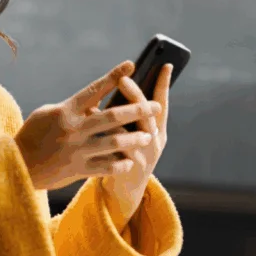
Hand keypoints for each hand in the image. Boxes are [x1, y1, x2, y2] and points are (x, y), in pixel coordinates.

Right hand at [14, 61, 162, 190]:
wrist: (17, 165)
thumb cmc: (32, 135)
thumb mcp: (47, 113)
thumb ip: (72, 108)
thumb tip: (95, 102)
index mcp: (65, 111)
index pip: (95, 89)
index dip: (114, 76)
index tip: (131, 65)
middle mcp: (74, 129)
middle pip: (112, 116)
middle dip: (137, 110)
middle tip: (155, 107)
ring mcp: (77, 150)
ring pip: (114, 142)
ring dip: (135, 138)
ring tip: (149, 135)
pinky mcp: (78, 170)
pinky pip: (106, 167)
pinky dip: (121, 163)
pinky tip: (131, 160)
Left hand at [98, 64, 172, 229]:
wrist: (125, 192)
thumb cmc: (128, 155)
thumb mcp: (137, 135)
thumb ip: (132, 116)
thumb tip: (120, 83)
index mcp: (158, 130)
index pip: (162, 103)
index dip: (164, 84)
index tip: (166, 64)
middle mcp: (155, 141)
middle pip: (147, 114)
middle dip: (135, 95)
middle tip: (123, 79)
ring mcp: (144, 156)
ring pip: (132, 132)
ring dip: (116, 116)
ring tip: (101, 102)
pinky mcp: (128, 168)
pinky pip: (116, 149)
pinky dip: (103, 137)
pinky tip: (90, 128)